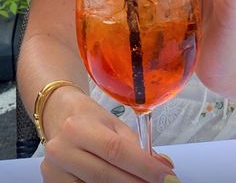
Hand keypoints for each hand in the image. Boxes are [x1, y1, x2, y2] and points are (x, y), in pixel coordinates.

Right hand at [40, 86, 175, 182]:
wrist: (58, 115)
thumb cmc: (89, 117)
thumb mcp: (114, 124)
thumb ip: (137, 146)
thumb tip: (164, 168)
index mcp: (78, 127)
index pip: (116, 150)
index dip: (143, 166)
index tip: (166, 176)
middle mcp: (62, 149)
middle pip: (106, 175)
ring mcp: (54, 169)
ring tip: (141, 182)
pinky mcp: (51, 182)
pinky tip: (118, 182)